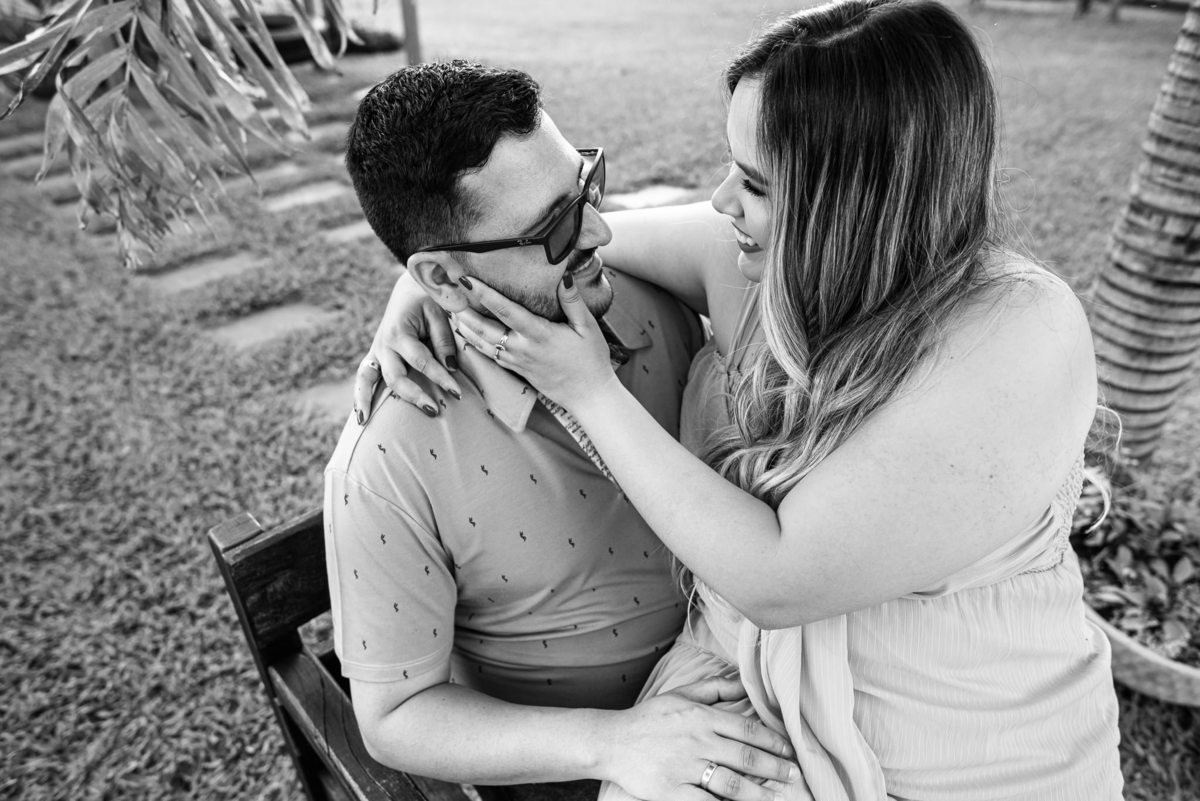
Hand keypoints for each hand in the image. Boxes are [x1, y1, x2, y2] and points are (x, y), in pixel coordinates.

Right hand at [353, 272, 462, 422]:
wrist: (411, 288)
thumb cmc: (429, 300)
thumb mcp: (439, 313)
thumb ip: (443, 340)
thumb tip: (449, 368)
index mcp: (400, 331)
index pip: (422, 361)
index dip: (440, 377)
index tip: (457, 392)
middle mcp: (384, 343)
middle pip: (395, 376)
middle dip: (413, 395)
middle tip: (433, 410)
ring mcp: (376, 350)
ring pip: (368, 378)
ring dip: (366, 399)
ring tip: (364, 422)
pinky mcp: (375, 355)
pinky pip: (362, 376)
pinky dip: (359, 394)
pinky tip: (360, 415)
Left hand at [454, 275, 616, 410]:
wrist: (588, 396)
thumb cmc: (591, 360)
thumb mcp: (588, 327)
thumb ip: (573, 302)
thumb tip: (563, 276)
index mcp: (539, 335)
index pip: (506, 311)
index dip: (485, 294)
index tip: (468, 280)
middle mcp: (523, 348)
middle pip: (484, 329)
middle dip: (464, 311)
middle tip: (447, 293)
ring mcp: (517, 361)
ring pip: (482, 343)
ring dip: (464, 327)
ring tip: (449, 310)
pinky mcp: (515, 370)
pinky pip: (489, 355)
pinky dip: (474, 343)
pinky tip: (465, 333)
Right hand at [599, 678, 801, 800]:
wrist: (610, 742)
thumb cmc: (649, 718)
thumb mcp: (680, 695)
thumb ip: (715, 689)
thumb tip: (745, 684)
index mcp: (700, 717)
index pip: (747, 730)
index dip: (773, 742)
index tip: (790, 751)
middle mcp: (696, 741)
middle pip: (745, 758)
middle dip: (775, 769)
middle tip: (795, 776)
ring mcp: (683, 768)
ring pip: (731, 784)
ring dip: (759, 794)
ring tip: (776, 798)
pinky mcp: (670, 792)